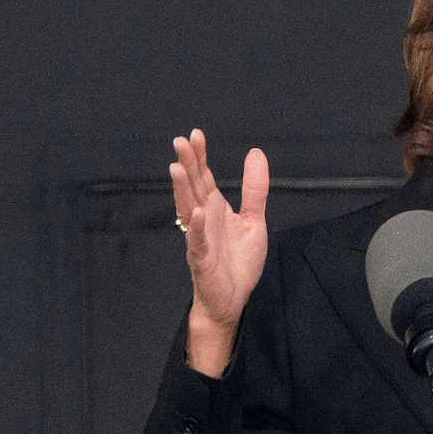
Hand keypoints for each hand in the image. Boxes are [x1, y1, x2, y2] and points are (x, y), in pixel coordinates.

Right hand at [170, 128, 269, 374]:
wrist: (232, 299)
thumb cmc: (238, 261)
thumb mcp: (254, 219)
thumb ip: (254, 189)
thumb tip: (255, 153)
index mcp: (214, 208)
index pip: (204, 177)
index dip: (200, 156)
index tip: (196, 134)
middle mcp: (202, 219)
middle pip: (193, 187)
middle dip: (187, 164)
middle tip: (180, 141)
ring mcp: (199, 239)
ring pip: (187, 210)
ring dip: (182, 190)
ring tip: (177, 168)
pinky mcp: (202, 260)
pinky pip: (197, 242)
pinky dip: (196, 228)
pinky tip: (197, 213)